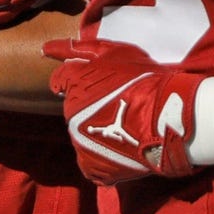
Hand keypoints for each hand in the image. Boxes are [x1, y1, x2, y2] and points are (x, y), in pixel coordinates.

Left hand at [45, 35, 200, 184]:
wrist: (167, 117)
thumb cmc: (145, 80)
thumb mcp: (115, 52)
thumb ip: (80, 50)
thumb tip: (46, 49)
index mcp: (73, 84)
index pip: (60, 81)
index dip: (79, 82)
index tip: (98, 88)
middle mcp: (70, 112)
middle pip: (74, 109)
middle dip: (91, 108)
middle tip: (120, 107)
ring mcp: (78, 140)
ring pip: (83, 135)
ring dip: (98, 132)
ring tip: (126, 130)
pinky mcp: (89, 164)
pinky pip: (90, 161)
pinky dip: (103, 157)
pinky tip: (122, 150)